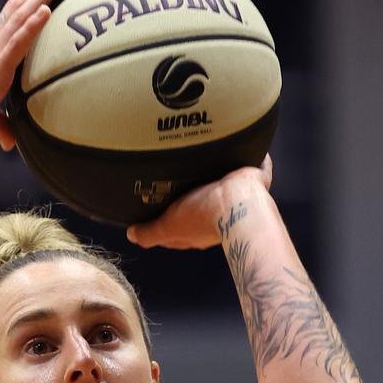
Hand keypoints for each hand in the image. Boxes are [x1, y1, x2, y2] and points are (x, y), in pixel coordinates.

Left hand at [127, 156, 272, 249]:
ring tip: (200, 160)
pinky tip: (237, 146)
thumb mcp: (168, 226)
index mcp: (196, 229)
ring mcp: (234, 200)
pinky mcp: (250, 182)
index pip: (176, 226)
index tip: (153, 208)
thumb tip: (132, 235)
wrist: (239, 201)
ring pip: (220, 188)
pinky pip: (247, 169)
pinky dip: (246, 160)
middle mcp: (216, 217)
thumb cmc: (204, 215)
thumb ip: (150, 233)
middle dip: (188, 196)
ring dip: (213, 178)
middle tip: (174, 179)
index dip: (164, 219)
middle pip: (197, 207)